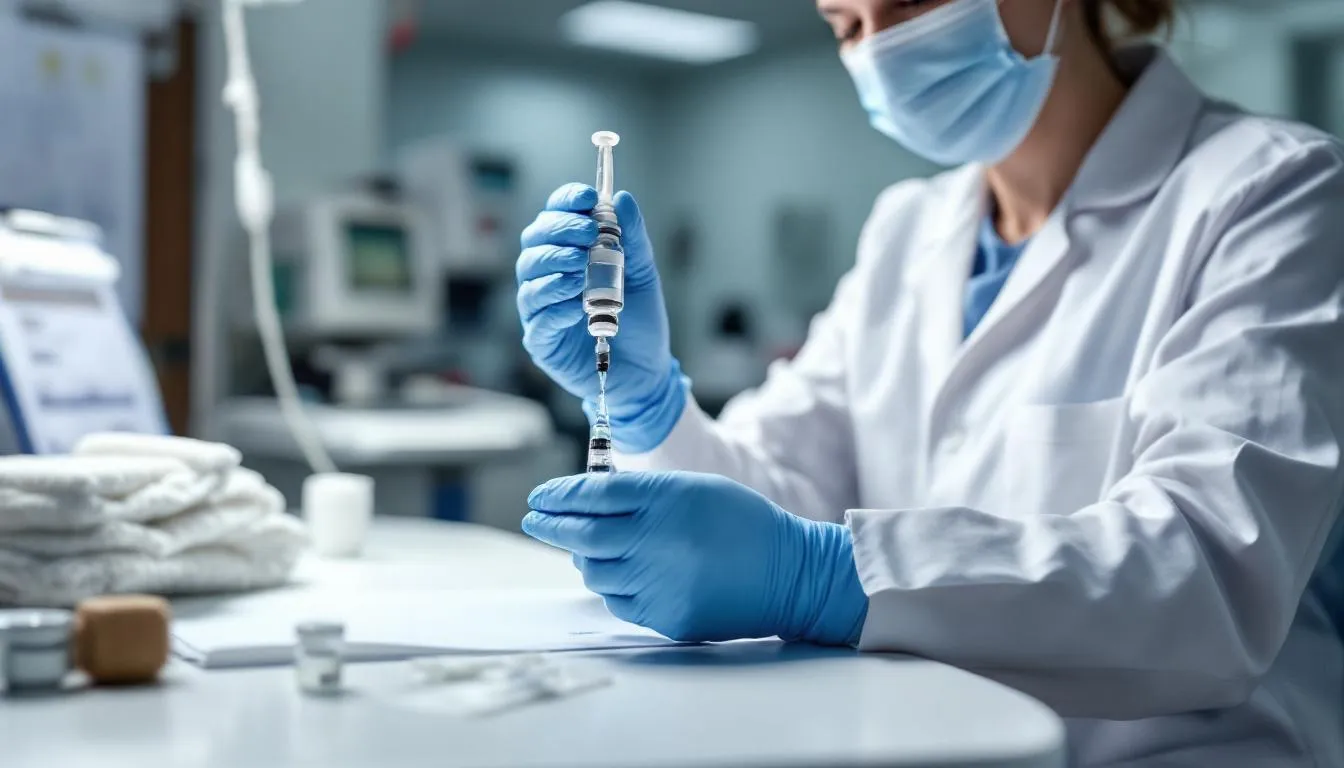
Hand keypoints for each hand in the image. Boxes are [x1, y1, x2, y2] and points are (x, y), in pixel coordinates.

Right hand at [517, 185, 685, 452]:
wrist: (646, 372)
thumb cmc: (640, 321)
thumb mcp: (642, 273)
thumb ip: (632, 238)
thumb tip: (621, 199)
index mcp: (569, 253)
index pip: (554, 216)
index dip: (565, 202)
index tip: (587, 198)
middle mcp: (549, 277)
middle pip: (535, 242)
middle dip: (560, 232)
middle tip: (589, 234)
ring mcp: (542, 309)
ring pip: (530, 278)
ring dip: (555, 265)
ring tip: (581, 268)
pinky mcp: (542, 341)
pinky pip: (537, 318)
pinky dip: (555, 307)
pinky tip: (575, 307)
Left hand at [523, 471, 867, 644]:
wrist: (789, 574)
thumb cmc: (742, 523)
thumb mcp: (695, 489)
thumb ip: (642, 495)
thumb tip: (587, 503)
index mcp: (666, 501)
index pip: (594, 495)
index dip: (560, 495)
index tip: (540, 497)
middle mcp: (657, 541)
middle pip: (583, 534)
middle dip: (551, 525)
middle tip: (535, 520)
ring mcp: (660, 583)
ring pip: (595, 572)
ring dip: (584, 558)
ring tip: (586, 548)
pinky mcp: (666, 616)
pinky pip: (619, 601)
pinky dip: (612, 586)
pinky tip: (621, 574)